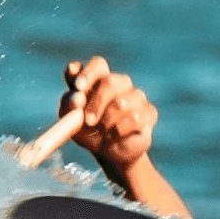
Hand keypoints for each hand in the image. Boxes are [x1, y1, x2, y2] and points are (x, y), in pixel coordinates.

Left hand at [63, 57, 157, 175]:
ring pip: (122, 103)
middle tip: (88, 121)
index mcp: (99, 80)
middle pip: (110, 81)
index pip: (98, 64)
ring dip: (107, 122)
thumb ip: (69, 105)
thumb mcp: (70, 119)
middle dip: (96, 103)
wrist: (108, 153)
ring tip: (103, 133)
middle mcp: (120, 84)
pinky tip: (116, 138)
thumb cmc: (88, 131)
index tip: (78, 88)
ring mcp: (137, 97)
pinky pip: (134, 119)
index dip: (89, 73)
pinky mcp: (150, 112)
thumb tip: (77, 98)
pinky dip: (119, 132)